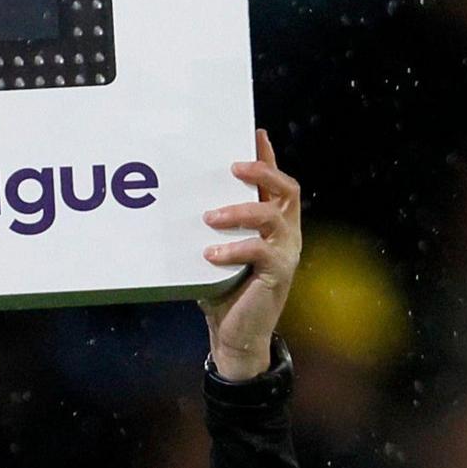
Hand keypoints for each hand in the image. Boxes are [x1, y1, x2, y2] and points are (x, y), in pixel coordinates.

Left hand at [198, 129, 302, 379]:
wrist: (236, 335)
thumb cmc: (223, 289)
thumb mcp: (216, 250)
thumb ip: (212, 227)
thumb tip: (180, 199)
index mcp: (273, 224)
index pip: (275, 183)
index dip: (267, 157)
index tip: (254, 133)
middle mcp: (286, 233)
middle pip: (286, 189)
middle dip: (262, 171)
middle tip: (233, 166)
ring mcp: (286, 252)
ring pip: (272, 216)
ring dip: (240, 211)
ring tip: (209, 217)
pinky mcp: (279, 274)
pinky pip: (260, 251)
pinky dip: (233, 249)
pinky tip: (209, 254)